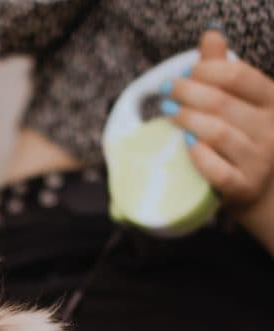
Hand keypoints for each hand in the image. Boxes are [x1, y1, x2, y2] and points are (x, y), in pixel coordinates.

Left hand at [164, 29, 273, 247]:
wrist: (261, 193)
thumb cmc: (245, 143)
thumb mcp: (243, 105)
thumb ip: (226, 72)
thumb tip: (210, 36)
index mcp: (271, 102)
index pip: (239, 76)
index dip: (208, 70)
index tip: (186, 72)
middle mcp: (270, 130)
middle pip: (223, 103)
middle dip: (189, 93)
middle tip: (167, 91)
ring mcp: (259, 161)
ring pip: (219, 134)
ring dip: (188, 120)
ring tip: (169, 113)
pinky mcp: (243, 188)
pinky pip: (219, 171)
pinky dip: (200, 156)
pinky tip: (186, 145)